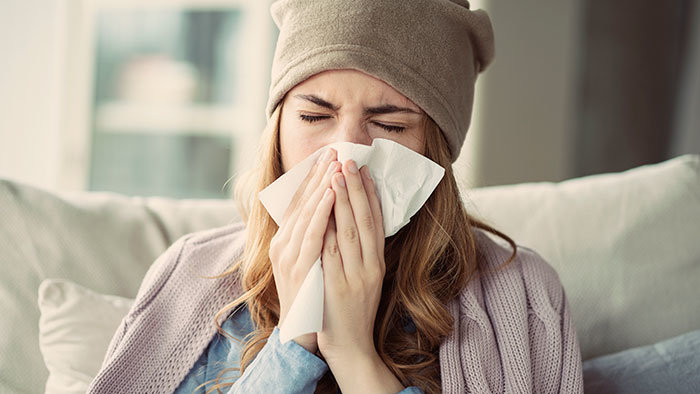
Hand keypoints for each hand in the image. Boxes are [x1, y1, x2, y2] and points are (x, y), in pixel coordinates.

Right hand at [269, 148, 339, 353]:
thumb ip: (316, 236)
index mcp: (286, 241)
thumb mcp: (311, 260)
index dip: (314, 177)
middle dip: (319, 174)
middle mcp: (283, 244)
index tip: (329, 156)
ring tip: (335, 164)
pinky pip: (312, 235)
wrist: (304, 334)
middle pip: (302, 201)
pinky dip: (322, 212)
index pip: (300, 202)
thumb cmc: (313, 296)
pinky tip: (331, 195)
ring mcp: (289, 256)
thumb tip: (331, 209)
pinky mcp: (299, 268)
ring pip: (306, 213)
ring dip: (322, 186)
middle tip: (335, 150)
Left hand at [317, 159, 385, 364]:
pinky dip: (327, 231)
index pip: (376, 221)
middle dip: (355, 189)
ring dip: (341, 204)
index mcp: (378, 263)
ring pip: (348, 234)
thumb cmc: (355, 309)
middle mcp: (370, 268)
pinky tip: (321, 211)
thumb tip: (353, 216)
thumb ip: (362, 250)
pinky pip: (330, 254)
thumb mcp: (366, 277)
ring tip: (334, 177)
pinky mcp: (336, 288)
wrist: (351, 346)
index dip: (369, 194)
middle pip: (364, 222)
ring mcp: (353, 278)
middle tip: (348, 161)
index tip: (362, 169)